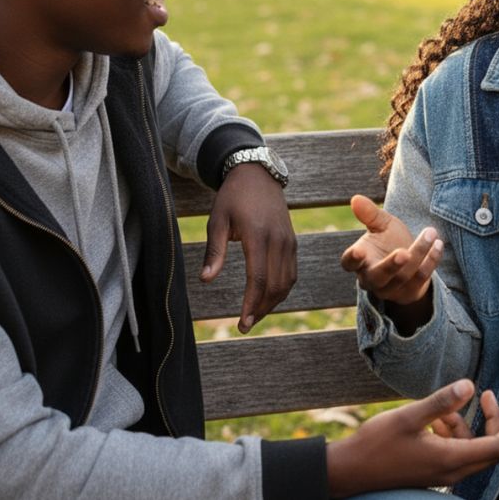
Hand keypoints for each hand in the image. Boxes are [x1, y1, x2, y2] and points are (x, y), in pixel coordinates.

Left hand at [201, 163, 296, 332]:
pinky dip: (281, 289)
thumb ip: (214, 251)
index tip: (242, 323)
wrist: (257, 174)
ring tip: (255, 314)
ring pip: (287, 282)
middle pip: (275, 285)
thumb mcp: (217, 220)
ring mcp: (289, 240)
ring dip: (273, 302)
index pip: (258, 279)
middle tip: (245, 325)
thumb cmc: (233, 197)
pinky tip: (267, 297)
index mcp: (258, 235)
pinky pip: (291, 272)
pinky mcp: (292, 241)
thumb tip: (206, 280)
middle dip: (261, 309)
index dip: (250, 304)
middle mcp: (278, 240)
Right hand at [326, 379, 498, 497]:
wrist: (351, 472)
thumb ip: (441, 402)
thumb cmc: (378, 444)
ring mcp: (441, 474)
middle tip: (486, 394)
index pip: (498, 446)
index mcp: (451, 460)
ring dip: (466, 424)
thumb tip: (470, 386)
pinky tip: (436, 417)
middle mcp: (452, 472)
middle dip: (492, 420)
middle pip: (489, 447)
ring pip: (470, 448)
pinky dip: (452, 432)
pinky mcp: (431, 471)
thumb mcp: (409, 417)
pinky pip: (455, 450)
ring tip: (446, 405)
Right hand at [340, 195, 441, 305]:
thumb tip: (355, 198)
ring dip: (419, 253)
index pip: (349, 263)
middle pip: (378, 277)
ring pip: (404, 275)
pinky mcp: (410, 293)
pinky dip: (431, 261)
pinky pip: (422, 278)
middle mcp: (371, 279)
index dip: (352, 259)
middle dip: (391, 266)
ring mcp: (391, 289)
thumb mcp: (381, 224)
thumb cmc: (388, 240)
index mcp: (360, 261)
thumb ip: (369, 213)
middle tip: (404, 253)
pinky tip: (438, 244)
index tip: (358, 252)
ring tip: (430, 232)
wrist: (409, 260)